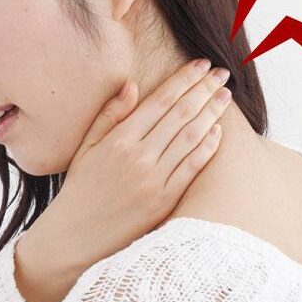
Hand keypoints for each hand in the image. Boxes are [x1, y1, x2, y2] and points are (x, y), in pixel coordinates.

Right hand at [39, 58, 232, 269]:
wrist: (76, 236)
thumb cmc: (80, 188)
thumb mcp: (87, 146)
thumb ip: (110, 114)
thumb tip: (133, 85)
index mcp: (119, 139)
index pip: (160, 101)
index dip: (183, 80)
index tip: (201, 64)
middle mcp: (139, 156)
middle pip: (181, 114)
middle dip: (204, 90)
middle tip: (222, 73)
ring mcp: (154, 180)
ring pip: (191, 138)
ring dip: (212, 113)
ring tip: (225, 95)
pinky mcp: (165, 201)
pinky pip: (192, 168)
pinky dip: (208, 147)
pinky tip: (218, 131)